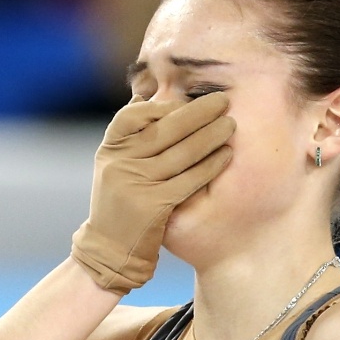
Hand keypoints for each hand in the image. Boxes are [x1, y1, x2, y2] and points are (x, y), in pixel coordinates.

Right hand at [69, 93, 233, 293]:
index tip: (186, 101)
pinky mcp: (153, 206)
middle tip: (223, 101)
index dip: (163, 105)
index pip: (133, 115)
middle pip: (165, 130)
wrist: (110, 247)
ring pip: (182, 153)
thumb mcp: (115, 164)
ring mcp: (135, 185)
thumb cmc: (120, 198)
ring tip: (229, 125)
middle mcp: (119, 164)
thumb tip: (154, 92)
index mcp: (109, 149)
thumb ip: (133, 133)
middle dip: (198, 112)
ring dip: (211, 136)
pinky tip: (225, 156)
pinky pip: (189, 179)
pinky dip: (210, 165)